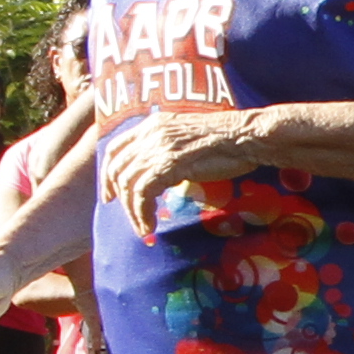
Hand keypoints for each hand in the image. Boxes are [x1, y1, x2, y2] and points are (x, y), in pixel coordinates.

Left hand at [98, 106, 250, 231]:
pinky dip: (142, 215)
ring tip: (144, 229)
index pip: (115, 148)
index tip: (111, 194)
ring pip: (128, 185)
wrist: (246, 136)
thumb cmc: (228, 142)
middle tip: (128, 217)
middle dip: (117, 197)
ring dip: (133, 213)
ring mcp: (157, 148)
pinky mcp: (167, 164)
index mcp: (152, 125)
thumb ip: (170, 151)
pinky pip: (142, 195)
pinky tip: (151, 227)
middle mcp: (150, 133)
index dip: (108, 173)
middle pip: (117, 169)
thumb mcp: (189, 140)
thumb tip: (162, 175)